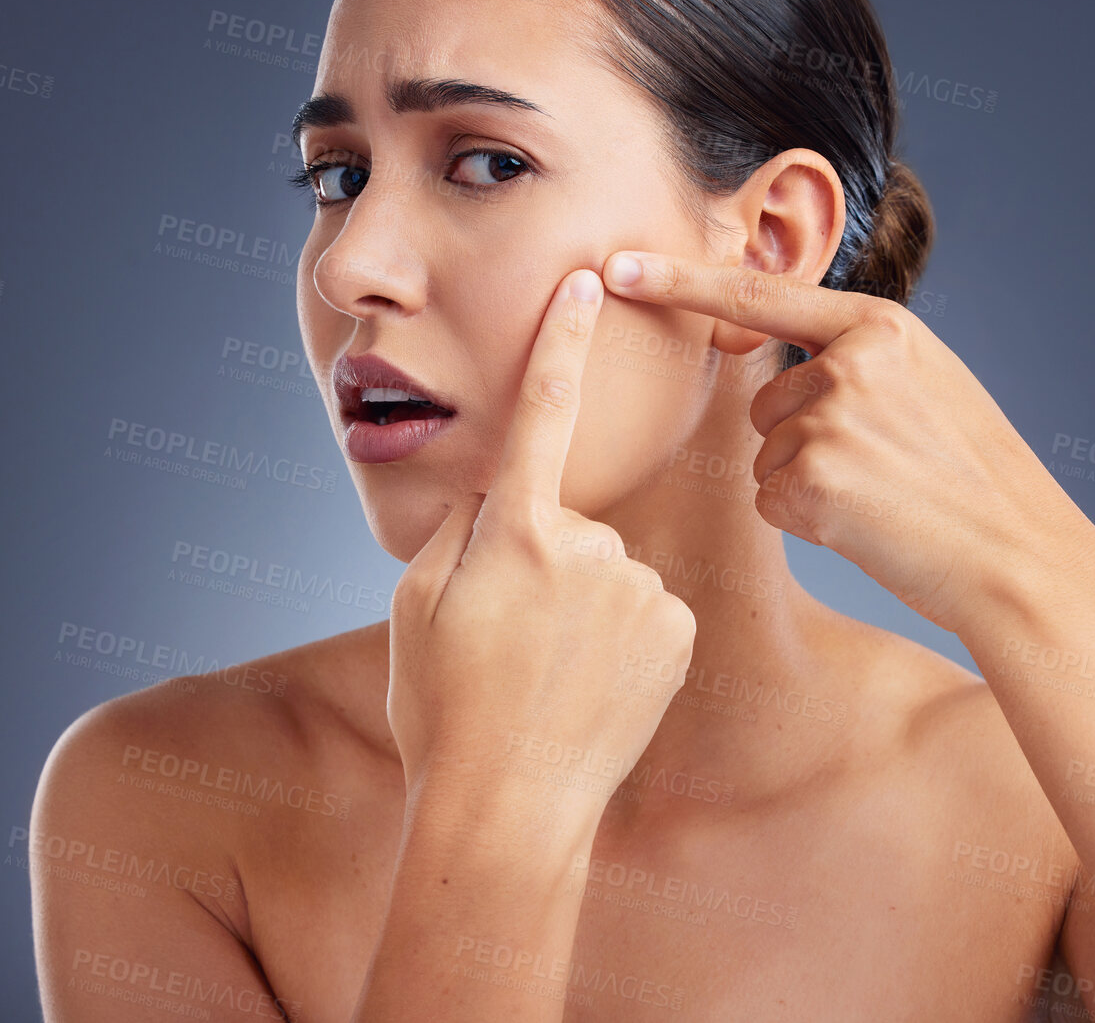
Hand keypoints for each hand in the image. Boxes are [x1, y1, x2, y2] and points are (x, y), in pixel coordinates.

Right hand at [386, 268, 696, 818]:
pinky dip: (621, 636)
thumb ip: (462, 529)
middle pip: (564, 522)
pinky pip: (643, 608)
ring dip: (581, 607)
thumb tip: (500, 491)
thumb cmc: (443, 711)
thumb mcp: (417, 607)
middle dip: (539, 563)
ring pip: (607, 570)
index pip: (543, 408)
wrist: (508, 811)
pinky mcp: (677, 629)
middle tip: (506, 642)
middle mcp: (588, 545)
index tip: (585, 282)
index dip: (563, 339)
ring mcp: (640, 588)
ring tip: (546, 675)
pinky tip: (591, 686)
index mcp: (513, 531)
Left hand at [600, 251, 1094, 638]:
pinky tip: (869, 526)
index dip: (681, 280)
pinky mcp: (810, 479)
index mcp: (882, 327)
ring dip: (808, 483)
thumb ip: (864, 358)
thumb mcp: (934, 386)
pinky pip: (772, 500)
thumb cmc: (979, 481)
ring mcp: (828, 419)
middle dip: (803, 439)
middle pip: (767, 400)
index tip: (618, 266)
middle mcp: (849, 362)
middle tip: (885, 473)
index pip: (761, 295)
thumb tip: (794, 363)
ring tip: (886, 498)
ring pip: (769, 454)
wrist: (1021, 558)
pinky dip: (808, 521)